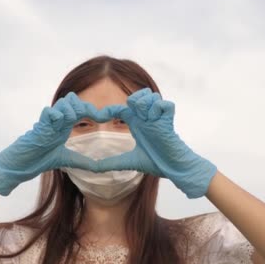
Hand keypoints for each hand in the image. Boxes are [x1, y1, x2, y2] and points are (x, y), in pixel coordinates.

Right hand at [0, 92, 115, 195]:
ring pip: (63, 103)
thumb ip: (82, 161)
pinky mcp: (39, 127)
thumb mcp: (67, 160)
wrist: (21, 165)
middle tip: (91, 118)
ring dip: (72, 111)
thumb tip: (99, 168)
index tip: (104, 118)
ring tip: (72, 124)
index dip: (93, 110)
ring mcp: (48, 122)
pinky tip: (59, 125)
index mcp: (65, 125)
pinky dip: (57, 116)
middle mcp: (57, 120)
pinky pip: (49, 112)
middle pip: (72, 99)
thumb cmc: (40, 158)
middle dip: (84, 107)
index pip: (80, 108)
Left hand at [97, 88, 216, 197]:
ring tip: (146, 119)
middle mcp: (146, 118)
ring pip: (151, 95)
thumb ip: (110, 163)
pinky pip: (164, 104)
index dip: (109, 110)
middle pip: (137, 96)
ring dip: (145, 105)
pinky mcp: (169, 120)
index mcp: (136, 124)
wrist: (172, 168)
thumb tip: (91, 168)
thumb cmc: (154, 162)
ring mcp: (158, 117)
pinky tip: (155, 120)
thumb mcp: (127, 162)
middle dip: (132, 101)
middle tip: (133, 117)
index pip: (121, 108)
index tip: (100, 117)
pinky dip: (158, 108)